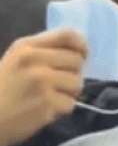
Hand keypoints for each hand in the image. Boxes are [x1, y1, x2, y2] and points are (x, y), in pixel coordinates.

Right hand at [0, 29, 86, 145]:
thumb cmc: (2, 90)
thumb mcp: (16, 62)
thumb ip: (44, 54)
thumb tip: (79, 53)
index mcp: (26, 46)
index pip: (67, 35)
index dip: (81, 45)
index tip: (82, 56)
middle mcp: (34, 60)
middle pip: (77, 61)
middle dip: (72, 74)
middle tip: (56, 86)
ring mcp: (41, 81)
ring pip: (77, 83)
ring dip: (68, 93)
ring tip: (48, 98)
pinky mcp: (46, 102)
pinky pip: (71, 104)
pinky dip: (61, 110)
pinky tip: (44, 110)